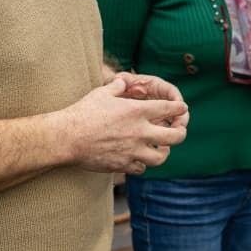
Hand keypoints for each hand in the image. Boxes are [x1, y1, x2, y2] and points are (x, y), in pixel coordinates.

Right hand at [58, 76, 188, 174]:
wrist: (67, 137)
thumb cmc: (83, 113)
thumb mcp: (102, 93)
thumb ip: (118, 87)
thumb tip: (123, 81)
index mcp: (137, 111)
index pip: (170, 109)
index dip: (179, 109)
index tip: (182, 109)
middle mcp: (140, 132)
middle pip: (176, 136)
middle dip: (180, 133)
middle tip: (178, 132)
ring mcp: (133, 151)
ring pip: (162, 157)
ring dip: (163, 152)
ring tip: (160, 148)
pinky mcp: (123, 165)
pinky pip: (141, 168)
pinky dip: (142, 163)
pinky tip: (138, 158)